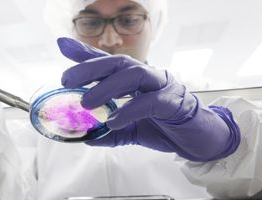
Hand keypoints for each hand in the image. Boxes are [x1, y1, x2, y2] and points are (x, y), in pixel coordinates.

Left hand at [57, 37, 239, 160]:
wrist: (199, 139)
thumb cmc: (165, 127)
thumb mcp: (131, 129)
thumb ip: (109, 131)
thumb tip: (85, 136)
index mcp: (135, 81)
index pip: (109, 63)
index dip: (85, 54)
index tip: (62, 46)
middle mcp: (148, 77)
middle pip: (118, 63)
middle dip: (90, 68)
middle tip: (66, 79)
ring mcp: (162, 86)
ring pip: (134, 74)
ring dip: (107, 86)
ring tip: (87, 102)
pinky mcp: (174, 103)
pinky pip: (151, 101)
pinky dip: (130, 110)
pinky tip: (114, 121)